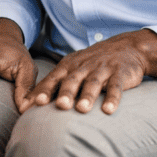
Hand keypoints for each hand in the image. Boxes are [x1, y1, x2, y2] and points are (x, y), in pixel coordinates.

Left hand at [28, 29, 156, 114]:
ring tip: (82, 109)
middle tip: (59, 105)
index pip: (53, 79)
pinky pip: (116, 86)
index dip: (44, 91)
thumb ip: (55, 85)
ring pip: (93, 82)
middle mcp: (83, 67)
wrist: (126, 46)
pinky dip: (113, 98)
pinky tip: (108, 110)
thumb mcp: (72, 68)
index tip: (33, 104)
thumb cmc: (91, 63)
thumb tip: (30, 105)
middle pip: (72, 80)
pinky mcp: (119, 73)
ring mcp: (102, 69)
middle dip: (65, 92)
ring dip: (87, 95)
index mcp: (68, 66)